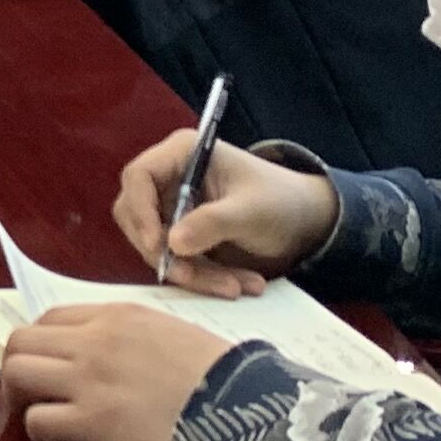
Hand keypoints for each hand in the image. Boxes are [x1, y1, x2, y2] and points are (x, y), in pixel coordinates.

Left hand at [0, 302, 237, 440]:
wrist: (246, 408)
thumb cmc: (222, 375)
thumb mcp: (172, 333)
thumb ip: (130, 336)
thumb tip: (104, 351)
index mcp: (116, 316)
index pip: (51, 317)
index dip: (43, 342)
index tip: (50, 363)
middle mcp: (94, 342)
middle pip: (21, 342)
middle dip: (18, 366)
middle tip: (30, 391)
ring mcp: (90, 381)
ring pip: (16, 374)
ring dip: (18, 396)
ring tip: (34, 413)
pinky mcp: (94, 423)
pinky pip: (38, 422)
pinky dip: (39, 432)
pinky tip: (58, 439)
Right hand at [111, 132, 339, 296]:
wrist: (304, 221)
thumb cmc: (280, 201)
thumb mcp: (251, 211)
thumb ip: (213, 223)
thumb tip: (173, 243)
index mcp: (183, 153)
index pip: (139, 176)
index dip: (141, 211)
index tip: (158, 245)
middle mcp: (170, 176)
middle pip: (137, 214)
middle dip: (161, 249)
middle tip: (189, 275)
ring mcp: (173, 205)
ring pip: (154, 242)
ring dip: (186, 270)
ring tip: (231, 287)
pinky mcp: (181, 232)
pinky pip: (173, 258)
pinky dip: (198, 276)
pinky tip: (234, 285)